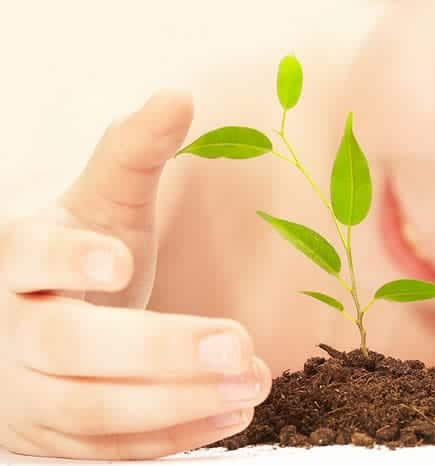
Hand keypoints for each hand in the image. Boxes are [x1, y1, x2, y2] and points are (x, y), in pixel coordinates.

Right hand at [0, 92, 270, 459]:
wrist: (35, 333)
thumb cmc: (79, 258)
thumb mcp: (101, 202)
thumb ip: (134, 152)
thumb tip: (178, 94)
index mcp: (21, 260)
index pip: (28, 256)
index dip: (67, 259)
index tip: (121, 259)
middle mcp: (17, 329)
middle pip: (70, 346)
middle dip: (158, 350)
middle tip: (240, 343)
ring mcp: (33, 392)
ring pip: (95, 409)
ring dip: (181, 401)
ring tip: (254, 382)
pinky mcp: (60, 438)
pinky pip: (113, 449)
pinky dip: (175, 436)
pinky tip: (234, 416)